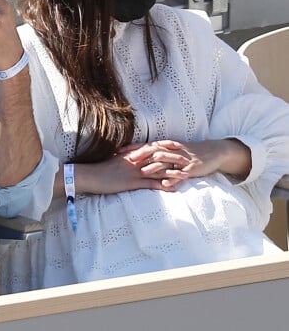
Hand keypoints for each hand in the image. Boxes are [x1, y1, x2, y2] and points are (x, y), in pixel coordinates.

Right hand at [73, 152, 184, 193]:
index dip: (166, 146)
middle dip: (174, 158)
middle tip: (189, 159)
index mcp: (131, 154)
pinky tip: (173, 189)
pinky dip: (162, 186)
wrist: (89, 175)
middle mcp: (136, 161)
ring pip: (158, 171)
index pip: (152, 148)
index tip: (178, 145)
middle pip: (159, 158)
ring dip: (173, 173)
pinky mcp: (132, 183)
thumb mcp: (113, 161)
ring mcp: (134, 171)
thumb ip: (124, 158)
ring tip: (187, 175)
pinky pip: (150, 184)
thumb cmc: (99, 169)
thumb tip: (129, 157)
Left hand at [119, 138, 249, 187]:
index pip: (146, 145)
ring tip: (142, 172)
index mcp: (166, 146)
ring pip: (166, 162)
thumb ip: (156, 152)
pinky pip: (180, 174)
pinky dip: (172, 178)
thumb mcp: (171, 150)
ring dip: (154, 167)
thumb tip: (137, 155)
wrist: (211, 153)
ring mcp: (181, 159)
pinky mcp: (191, 168)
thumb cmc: (188, 153)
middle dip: (140, 155)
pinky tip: (165, 184)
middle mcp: (171, 150)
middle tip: (127, 160)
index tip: (118, 151)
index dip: (132, 148)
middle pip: (153, 151)